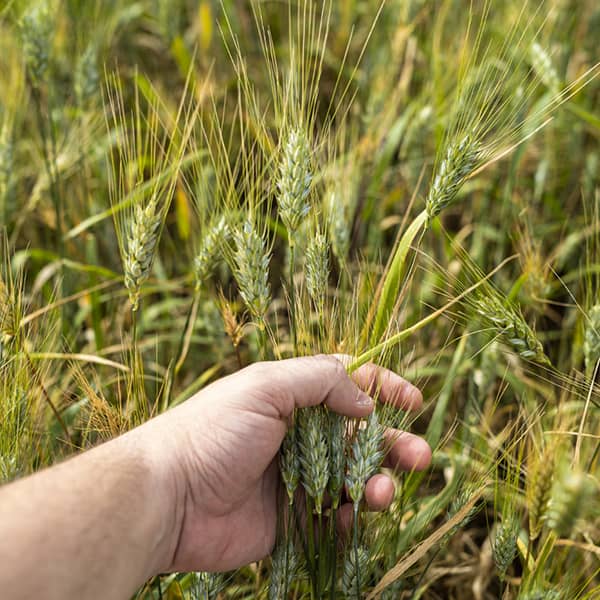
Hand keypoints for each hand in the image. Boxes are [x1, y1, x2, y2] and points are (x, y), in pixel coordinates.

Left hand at [142, 355, 430, 573]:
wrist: (168, 497)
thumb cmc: (213, 431)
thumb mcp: (265, 386)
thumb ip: (320, 381)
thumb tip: (365, 401)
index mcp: (290, 396)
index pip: (347, 384)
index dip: (382, 388)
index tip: (413, 400)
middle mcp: (298, 434)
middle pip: (360, 434)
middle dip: (394, 443)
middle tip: (421, 457)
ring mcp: (296, 476)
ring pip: (353, 476)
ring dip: (378, 481)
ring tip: (382, 492)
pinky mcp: (291, 516)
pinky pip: (334, 515)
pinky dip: (351, 515)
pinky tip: (351, 514)